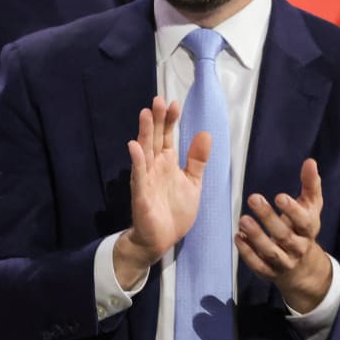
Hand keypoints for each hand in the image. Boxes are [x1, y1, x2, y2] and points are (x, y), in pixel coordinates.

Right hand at [113, 96, 209, 288]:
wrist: (162, 239)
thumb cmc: (176, 212)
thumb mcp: (193, 183)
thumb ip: (197, 160)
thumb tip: (206, 133)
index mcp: (167, 163)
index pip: (167, 136)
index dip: (170, 120)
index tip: (173, 103)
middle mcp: (154, 166)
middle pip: (154, 138)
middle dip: (156, 120)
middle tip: (158, 100)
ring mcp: (146, 178)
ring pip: (144, 151)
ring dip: (144, 133)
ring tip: (145, 113)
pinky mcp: (141, 193)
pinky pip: (138, 174)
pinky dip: (137, 160)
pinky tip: (134, 145)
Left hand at [235, 158, 331, 312]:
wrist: (304, 269)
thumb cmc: (303, 229)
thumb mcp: (311, 208)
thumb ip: (310, 185)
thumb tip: (310, 162)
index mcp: (309, 230)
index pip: (304, 221)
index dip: (293, 210)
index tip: (280, 196)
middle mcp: (298, 248)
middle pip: (284, 235)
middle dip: (269, 217)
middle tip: (253, 198)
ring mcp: (284, 262)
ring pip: (271, 252)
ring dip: (256, 236)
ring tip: (243, 219)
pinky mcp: (269, 272)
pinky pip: (258, 265)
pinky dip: (247, 253)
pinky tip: (238, 237)